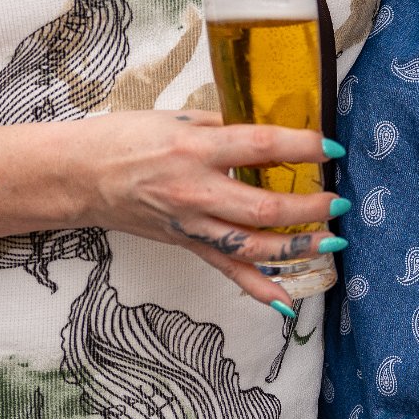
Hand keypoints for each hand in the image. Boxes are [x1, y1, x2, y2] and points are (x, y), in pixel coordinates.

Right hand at [73, 109, 340, 304]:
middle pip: (264, 206)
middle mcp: (196, 191)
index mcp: (195, 148)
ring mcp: (192, 224)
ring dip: (297, 247)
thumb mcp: (175, 117)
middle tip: (338, 201)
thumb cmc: (123, 139)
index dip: (303, 146)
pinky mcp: (186, 244)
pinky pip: (227, 270)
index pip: (261, 146)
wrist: (80, 177)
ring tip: (331, 241)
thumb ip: (221, 124)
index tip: (332, 147)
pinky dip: (257, 288)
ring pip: (253, 246)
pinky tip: (286, 301)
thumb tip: (264, 128)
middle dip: (308, 206)